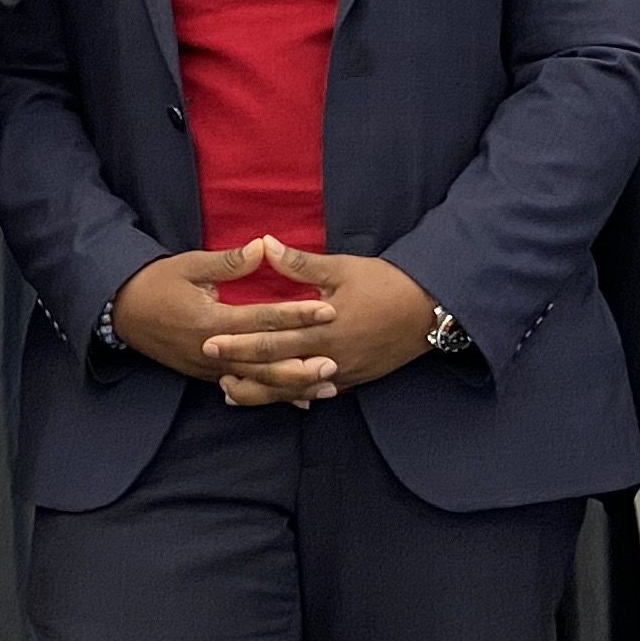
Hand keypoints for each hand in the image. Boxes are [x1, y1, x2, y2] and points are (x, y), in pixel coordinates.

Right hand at [108, 238, 340, 392]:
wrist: (121, 312)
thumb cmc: (157, 283)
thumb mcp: (189, 265)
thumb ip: (228, 262)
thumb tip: (263, 247)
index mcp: (211, 320)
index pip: (262, 319)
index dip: (297, 315)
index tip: (328, 311)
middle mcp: (213, 350)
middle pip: (264, 362)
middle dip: (300, 365)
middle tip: (334, 364)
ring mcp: (209, 367)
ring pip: (258, 383)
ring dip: (292, 387)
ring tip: (326, 389)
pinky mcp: (207, 375)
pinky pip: (245, 388)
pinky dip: (273, 395)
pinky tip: (299, 401)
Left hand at [193, 241, 445, 406]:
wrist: (430, 310)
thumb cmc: (385, 284)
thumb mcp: (342, 268)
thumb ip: (300, 264)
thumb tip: (264, 244)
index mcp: (323, 328)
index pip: (271, 339)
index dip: (238, 343)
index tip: (210, 342)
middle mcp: (329, 357)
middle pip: (277, 370)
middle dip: (242, 370)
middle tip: (210, 369)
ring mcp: (343, 373)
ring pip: (294, 389)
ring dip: (262, 392)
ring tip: (231, 391)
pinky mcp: (355, 380)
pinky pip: (317, 393)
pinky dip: (293, 396)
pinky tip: (277, 396)